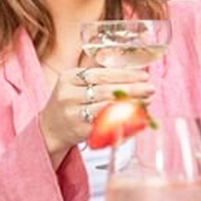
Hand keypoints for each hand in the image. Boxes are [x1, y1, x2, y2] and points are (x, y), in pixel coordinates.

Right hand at [37, 66, 152, 158]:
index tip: (143, 75)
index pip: (101, 74)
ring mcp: (73, 114)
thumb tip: (131, 71)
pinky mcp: (80, 130)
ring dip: (130, 104)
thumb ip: (96, 75)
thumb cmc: (68, 103)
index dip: (125, 75)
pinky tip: (135, 117)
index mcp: (68, 78)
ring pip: (107, 107)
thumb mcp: (74, 84)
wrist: (49, 129)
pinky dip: (123, 120)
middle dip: (132, 89)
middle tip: (150, 88)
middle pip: (106, 90)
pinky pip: (106, 124)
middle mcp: (68, 95)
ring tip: (147, 102)